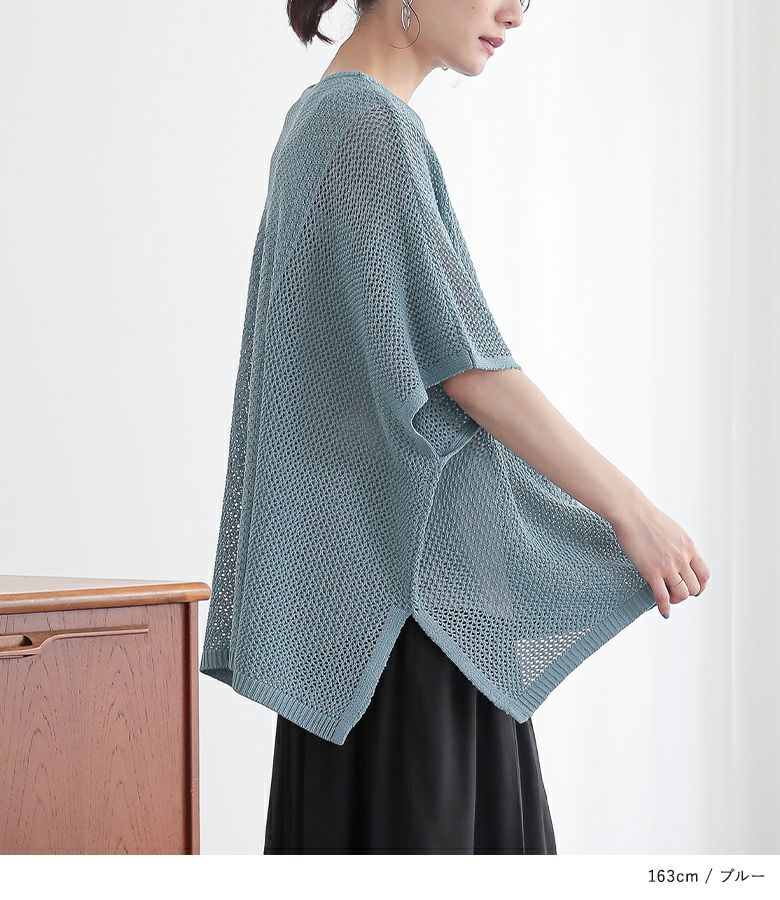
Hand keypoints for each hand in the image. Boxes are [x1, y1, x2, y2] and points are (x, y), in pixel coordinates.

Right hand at [611, 500, 709, 617]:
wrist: (632, 513)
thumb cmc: (647, 518)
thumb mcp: (673, 530)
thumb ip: (679, 546)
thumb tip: (679, 555)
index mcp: (689, 547)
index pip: (704, 574)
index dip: (701, 585)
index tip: (694, 588)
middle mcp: (682, 558)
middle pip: (694, 587)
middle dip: (688, 593)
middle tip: (678, 594)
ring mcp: (668, 566)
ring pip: (681, 594)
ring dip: (676, 600)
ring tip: (669, 601)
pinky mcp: (652, 572)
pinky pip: (662, 596)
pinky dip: (665, 608)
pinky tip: (664, 612)